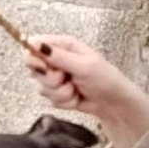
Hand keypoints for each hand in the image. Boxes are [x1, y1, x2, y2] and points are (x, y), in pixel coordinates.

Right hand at [24, 35, 148, 147]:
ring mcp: (56, 77)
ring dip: (60, 93)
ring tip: (76, 89)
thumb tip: (36, 44)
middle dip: (50, 80)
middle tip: (66, 79)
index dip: (34, 58)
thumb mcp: (84, 65)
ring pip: (42, 87)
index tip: (44, 68)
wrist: (113, 103)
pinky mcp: (57, 93)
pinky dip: (64, 102)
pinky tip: (76, 97)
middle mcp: (57, 59)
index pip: (34, 46)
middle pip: (34, 69)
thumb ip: (59, 56)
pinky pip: (50, 99)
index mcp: (63, 45)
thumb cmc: (105, 79)